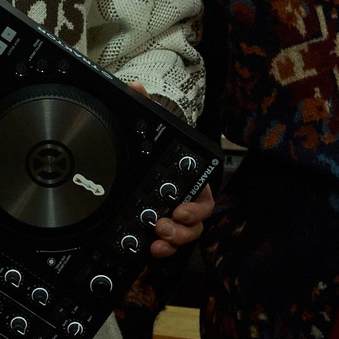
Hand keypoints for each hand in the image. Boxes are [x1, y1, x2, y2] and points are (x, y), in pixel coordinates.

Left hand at [119, 81, 211, 256]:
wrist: (144, 158)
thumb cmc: (155, 144)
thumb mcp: (149, 122)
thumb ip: (144, 103)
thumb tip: (135, 87)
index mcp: (191, 179)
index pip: (204, 198)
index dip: (196, 209)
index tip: (180, 210)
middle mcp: (186, 200)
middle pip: (195, 225)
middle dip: (182, 231)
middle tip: (164, 227)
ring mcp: (173, 217)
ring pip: (182, 238)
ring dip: (172, 243)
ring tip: (156, 242)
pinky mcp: (159, 230)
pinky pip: (166, 246)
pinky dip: (161, 251)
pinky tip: (149, 250)